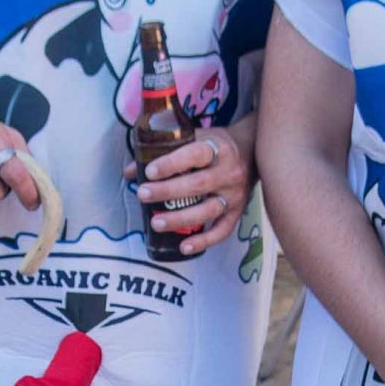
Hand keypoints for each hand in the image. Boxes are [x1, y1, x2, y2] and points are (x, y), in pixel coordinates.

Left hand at [132, 118, 253, 256]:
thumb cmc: (215, 145)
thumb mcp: (193, 138)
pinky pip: (223, 230)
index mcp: (218, 149)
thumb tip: (131, 172)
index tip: (150, 171)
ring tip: (155, 223)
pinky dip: (204, 241)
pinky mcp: (238, 212)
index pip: (195, 155)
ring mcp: (235, 194)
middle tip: (143, 194)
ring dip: (180, 218)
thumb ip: (164, 151)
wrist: (253, 152)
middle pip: (199, 184)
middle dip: (168, 191)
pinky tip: (184, 246)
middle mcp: (230, 172)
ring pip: (208, 210)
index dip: (172, 163)